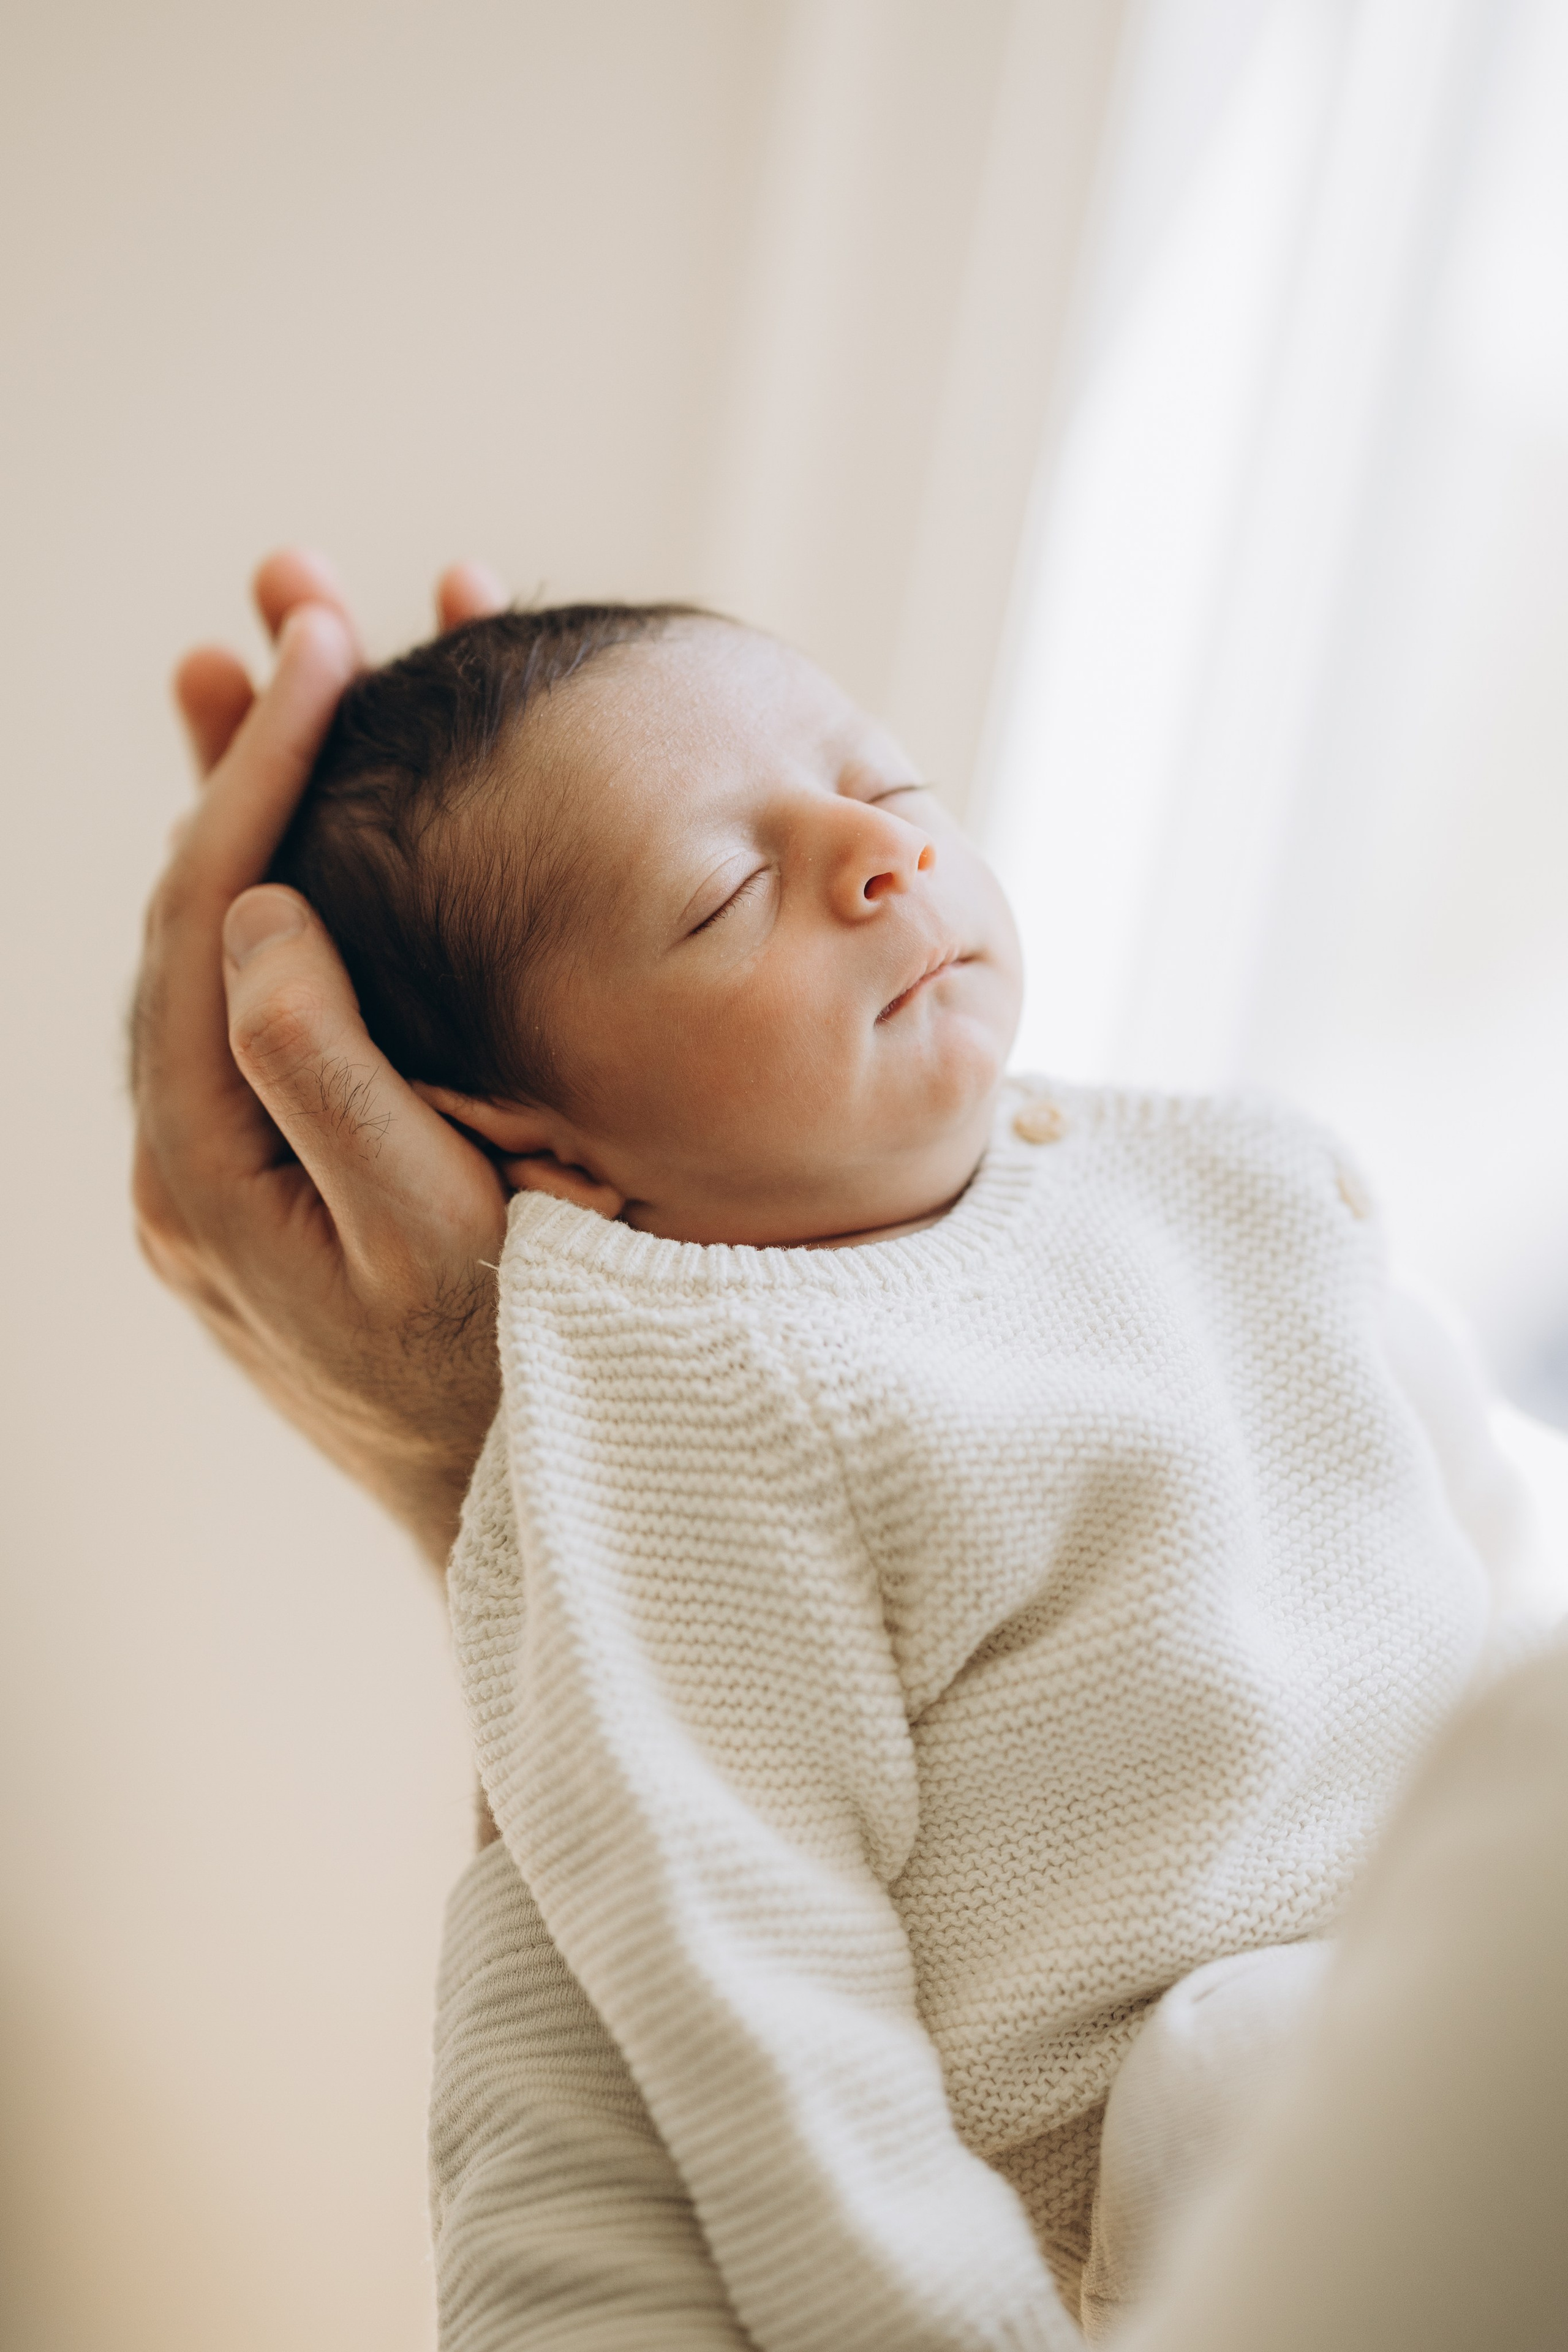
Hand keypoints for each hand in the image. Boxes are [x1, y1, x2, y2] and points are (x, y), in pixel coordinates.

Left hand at [132, 550, 510, 1565]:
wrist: (507, 1513)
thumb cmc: (501, 1388)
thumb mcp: (430, 1244)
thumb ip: (329, 1082)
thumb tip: (255, 919)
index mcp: (202, 1161)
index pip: (206, 920)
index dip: (259, 772)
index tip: (322, 646)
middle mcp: (189, 1149)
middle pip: (199, 908)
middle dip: (253, 748)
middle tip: (306, 602)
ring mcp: (230, 1157)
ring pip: (235, 942)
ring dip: (274, 802)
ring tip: (310, 658)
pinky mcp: (282, 1162)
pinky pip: (275, 999)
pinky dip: (308, 889)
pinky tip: (333, 821)